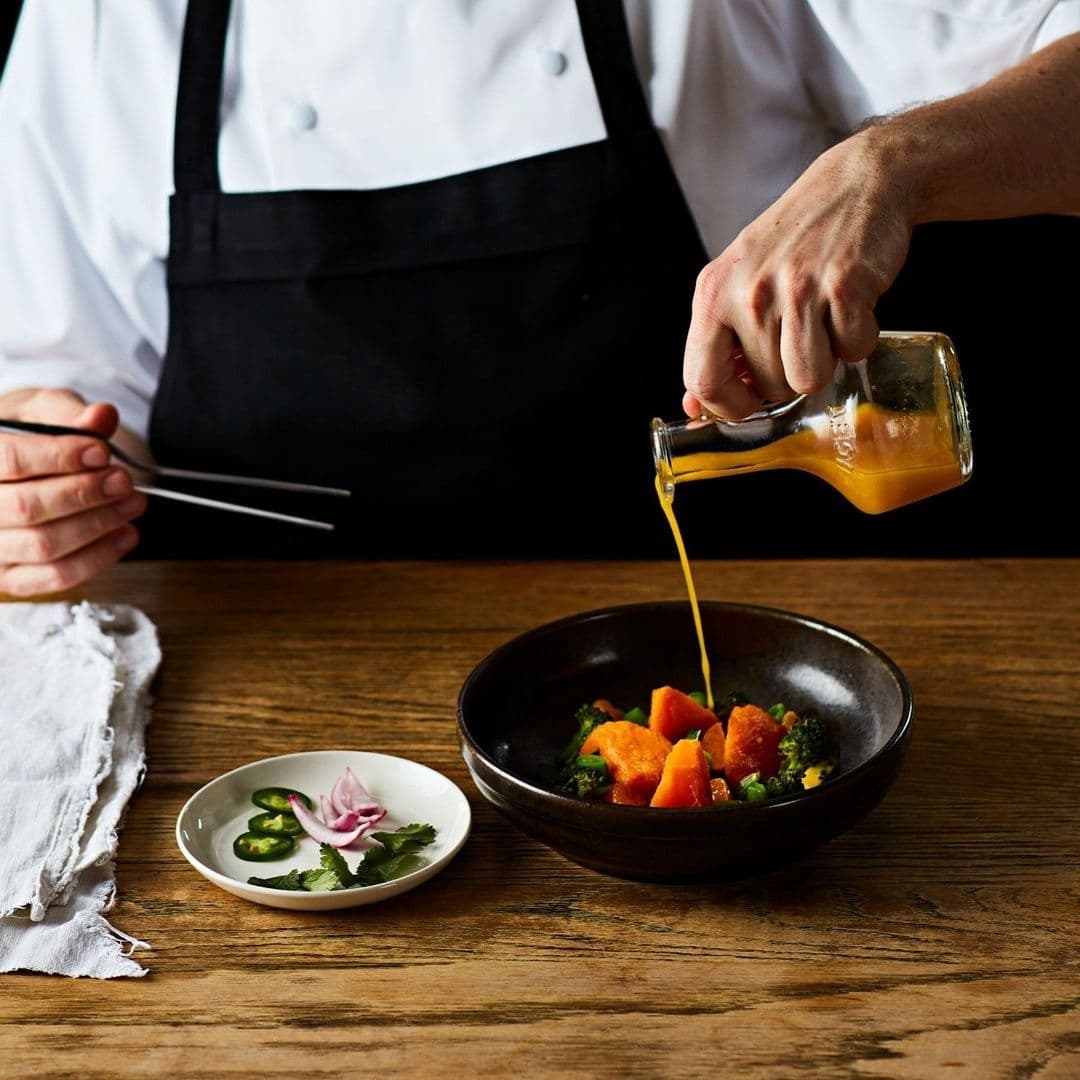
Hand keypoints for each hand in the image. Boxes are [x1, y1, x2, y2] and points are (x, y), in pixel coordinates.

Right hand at [0, 388, 146, 596]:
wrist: (17, 464)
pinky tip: (126, 534)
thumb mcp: (43, 410)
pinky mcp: (10, 576)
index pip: (9, 460)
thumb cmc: (28, 436)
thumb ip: (69, 413)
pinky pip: (54, 576)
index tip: (101, 452)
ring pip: (43, 545)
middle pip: (26, 507)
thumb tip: (102, 417)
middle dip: (83, 494)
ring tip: (132, 503)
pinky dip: (97, 558)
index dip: (58, 457)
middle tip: (123, 481)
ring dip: (97, 525)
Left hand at [683, 130, 912, 418]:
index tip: (748, 402)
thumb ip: (715, 344)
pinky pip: (854, 351)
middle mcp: (748, 292)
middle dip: (790, 375)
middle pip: (768, 386)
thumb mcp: (736, 282)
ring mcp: (796, 288)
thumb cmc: (793, 243)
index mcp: (712, 294)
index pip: (703, 381)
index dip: (729, 406)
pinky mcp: (844, 285)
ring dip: (826, 361)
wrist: (856, 183)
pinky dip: (860, 337)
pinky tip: (851, 306)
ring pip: (809, 378)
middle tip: (801, 334)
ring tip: (825, 324)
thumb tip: (694, 407)